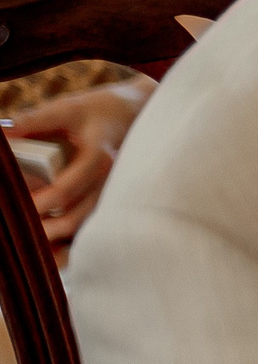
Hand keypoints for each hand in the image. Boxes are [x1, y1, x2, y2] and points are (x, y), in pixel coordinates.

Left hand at [4, 77, 151, 245]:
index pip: (65, 189)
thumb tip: (2, 131)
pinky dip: (72, 247)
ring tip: (30, 246)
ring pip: (86, 230)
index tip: (14, 208)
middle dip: (45, 229)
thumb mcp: (68, 108)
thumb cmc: (97, 112)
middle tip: (17, 232)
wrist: (137, 116)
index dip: (39, 202)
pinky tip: (51, 254)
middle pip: (76, 218)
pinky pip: (93, 231)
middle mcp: (111, 182)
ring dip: (57, 243)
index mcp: (99, 157)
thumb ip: (34, 120)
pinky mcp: (112, 203)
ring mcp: (114, 195)